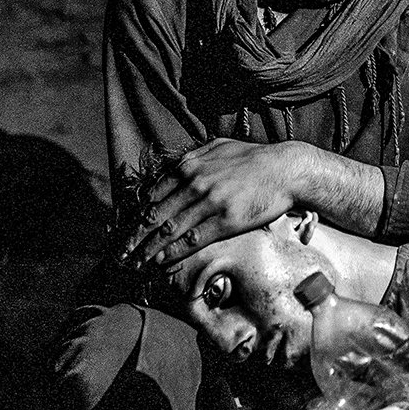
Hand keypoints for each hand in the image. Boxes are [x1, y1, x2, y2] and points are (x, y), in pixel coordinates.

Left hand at [121, 138, 313, 268]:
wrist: (285, 170)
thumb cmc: (253, 158)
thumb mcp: (218, 147)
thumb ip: (193, 157)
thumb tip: (174, 168)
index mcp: (189, 166)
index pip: (153, 195)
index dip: (137, 216)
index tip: (127, 230)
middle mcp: (194, 183)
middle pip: (156, 215)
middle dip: (136, 236)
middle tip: (122, 253)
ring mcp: (209, 203)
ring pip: (170, 229)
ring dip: (150, 249)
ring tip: (136, 262)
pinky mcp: (226, 221)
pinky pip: (193, 239)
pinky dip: (173, 251)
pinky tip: (162, 261)